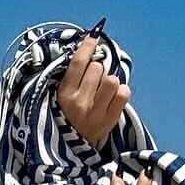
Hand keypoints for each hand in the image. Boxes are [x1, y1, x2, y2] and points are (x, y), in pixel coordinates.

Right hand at [57, 29, 128, 144]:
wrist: (71, 150)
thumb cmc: (65, 117)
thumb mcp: (60, 96)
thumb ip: (72, 76)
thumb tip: (88, 49)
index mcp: (65, 94)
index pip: (79, 63)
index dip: (88, 46)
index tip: (94, 34)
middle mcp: (81, 102)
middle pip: (98, 68)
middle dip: (97, 69)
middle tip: (92, 80)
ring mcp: (97, 112)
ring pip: (112, 79)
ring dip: (109, 80)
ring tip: (102, 89)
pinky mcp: (111, 119)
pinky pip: (124, 93)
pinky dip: (120, 91)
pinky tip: (112, 96)